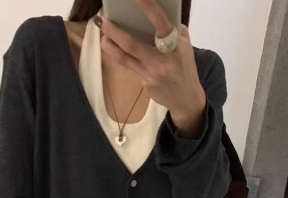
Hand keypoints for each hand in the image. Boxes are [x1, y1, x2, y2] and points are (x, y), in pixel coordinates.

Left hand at [97, 0, 206, 138]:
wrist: (185, 98)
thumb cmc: (185, 68)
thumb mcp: (185, 47)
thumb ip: (174, 31)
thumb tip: (159, 16)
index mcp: (175, 46)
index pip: (161, 23)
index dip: (148, 8)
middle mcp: (161, 60)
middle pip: (131, 45)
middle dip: (113, 32)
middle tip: (102, 21)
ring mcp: (151, 74)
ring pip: (124, 58)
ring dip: (110, 46)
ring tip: (103, 37)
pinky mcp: (145, 84)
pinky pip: (131, 68)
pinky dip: (127, 60)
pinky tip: (125, 56)